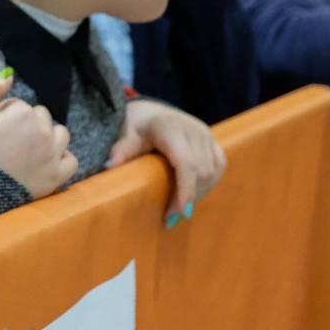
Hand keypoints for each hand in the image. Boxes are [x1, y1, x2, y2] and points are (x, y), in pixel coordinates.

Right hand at [0, 75, 77, 198]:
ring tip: (27, 150)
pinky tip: (45, 162)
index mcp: (22, 113)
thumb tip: (8, 75)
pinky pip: (70, 159)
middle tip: (5, 143)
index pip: (16, 104)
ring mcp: (53, 154)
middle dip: (25, 124)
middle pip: (39, 116)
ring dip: (47, 137)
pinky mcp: (57, 176)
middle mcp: (43, 130)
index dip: (1, 116)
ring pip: (60, 133)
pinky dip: (60, 158)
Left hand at [108, 100, 225, 224]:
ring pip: (212, 172)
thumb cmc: (137, 125)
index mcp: (171, 128)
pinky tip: (193, 195)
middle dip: (188, 197)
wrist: (152, 111)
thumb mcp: (126, 135)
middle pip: (201, 172)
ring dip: (198, 193)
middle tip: (170, 218)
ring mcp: (207, 134)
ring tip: (178, 209)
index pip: (186, 164)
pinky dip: (208, 183)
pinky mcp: (213, 141)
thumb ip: (122, 150)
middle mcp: (194, 130)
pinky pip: (218, 166)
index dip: (186, 190)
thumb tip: (110, 167)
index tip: (180, 213)